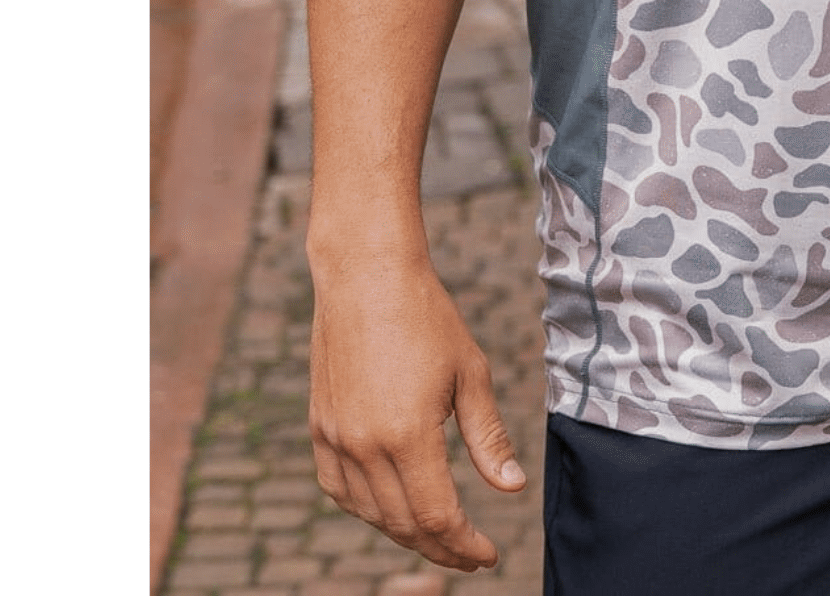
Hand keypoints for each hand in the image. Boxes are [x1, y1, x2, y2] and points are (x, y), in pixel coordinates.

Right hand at [308, 254, 526, 572]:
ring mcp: (336, 439)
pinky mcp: (319, 427)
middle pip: (404, 524)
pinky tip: (389, 505)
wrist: (367, 274)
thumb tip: (510, 489)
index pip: (437, 517)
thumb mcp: (471, 372)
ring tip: (437, 532)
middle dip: (440, 547)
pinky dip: (366, 508)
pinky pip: (339, 489)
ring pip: (370, 513)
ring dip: (404, 532)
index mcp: (407, 435)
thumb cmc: (427, 316)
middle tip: (469, 553)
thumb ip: (488, 436)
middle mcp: (365, 446)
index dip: (464, 545)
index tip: (488, 555)